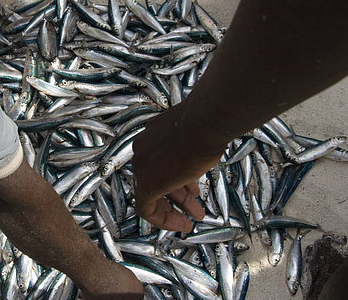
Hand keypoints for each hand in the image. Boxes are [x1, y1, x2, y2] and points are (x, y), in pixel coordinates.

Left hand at [131, 116, 220, 231]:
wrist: (203, 123)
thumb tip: (201, 151)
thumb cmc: (205, 125)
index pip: (159, 162)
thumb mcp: (196, 135)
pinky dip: (164, 219)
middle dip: (179, 194)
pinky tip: (183, 224)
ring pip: (154, 194)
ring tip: (195, 215)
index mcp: (152, 136)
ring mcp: (142, 167)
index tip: (191, 188)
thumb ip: (191, 146)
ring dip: (177, 207)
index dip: (177, 177)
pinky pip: (147, 209)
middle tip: (193, 206)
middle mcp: (143, 150)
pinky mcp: (146, 183)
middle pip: (157, 177)